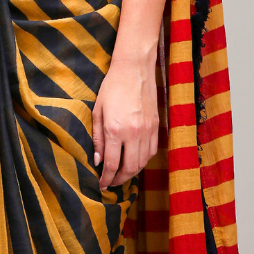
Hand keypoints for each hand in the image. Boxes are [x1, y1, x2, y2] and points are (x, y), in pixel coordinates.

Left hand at [92, 56, 158, 189]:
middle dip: (119, 180)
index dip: (106, 178)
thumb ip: (97, 137)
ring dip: (132, 173)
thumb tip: (97, 160)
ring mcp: (147, 131)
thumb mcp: (97, 110)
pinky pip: (151, 152)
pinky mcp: (156, 127)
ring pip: (142, 163)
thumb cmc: (112, 87)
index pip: (111, 164)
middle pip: (129, 168)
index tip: (101, 184)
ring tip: (121, 174)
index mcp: (115, 130)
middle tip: (111, 182)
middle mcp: (133, 133)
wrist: (134, 69)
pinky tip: (135, 160)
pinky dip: (143, 161)